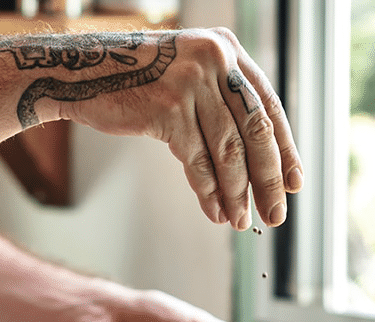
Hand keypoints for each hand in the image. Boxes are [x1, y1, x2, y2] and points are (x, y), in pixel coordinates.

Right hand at [57, 28, 302, 230]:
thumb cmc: (133, 79)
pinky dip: (209, 191)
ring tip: (242, 219)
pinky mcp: (168, 107)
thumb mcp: (186, 74)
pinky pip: (197, 159)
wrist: (79, 72)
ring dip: (238, 192)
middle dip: (269, 179)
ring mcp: (192, 81)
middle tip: (276, 212)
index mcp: (227, 49)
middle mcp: (215, 59)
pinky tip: (215, 210)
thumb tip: (257, 158)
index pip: (268, 106)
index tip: (294, 182)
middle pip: (256, 130)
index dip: (285, 149)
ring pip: (228, 150)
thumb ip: (221, 99)